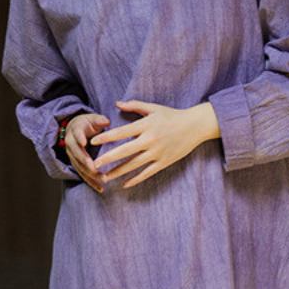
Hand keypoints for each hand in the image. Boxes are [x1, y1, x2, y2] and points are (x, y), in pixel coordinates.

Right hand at [64, 112, 110, 192]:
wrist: (74, 129)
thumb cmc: (87, 123)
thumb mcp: (93, 118)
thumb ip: (99, 120)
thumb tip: (106, 122)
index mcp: (75, 131)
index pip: (76, 134)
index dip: (79, 138)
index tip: (84, 142)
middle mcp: (71, 144)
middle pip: (78, 155)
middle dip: (87, 163)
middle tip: (96, 169)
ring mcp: (72, 156)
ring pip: (80, 167)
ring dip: (91, 175)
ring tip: (104, 180)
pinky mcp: (76, 164)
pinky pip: (83, 174)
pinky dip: (91, 182)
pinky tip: (101, 189)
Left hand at [89, 100, 219, 188]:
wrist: (195, 126)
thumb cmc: (172, 115)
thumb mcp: (153, 108)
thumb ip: (134, 106)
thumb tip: (117, 104)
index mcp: (146, 125)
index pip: (121, 132)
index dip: (106, 137)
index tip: (93, 141)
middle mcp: (150, 139)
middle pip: (125, 151)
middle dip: (108, 158)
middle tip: (94, 164)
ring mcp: (157, 152)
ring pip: (134, 164)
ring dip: (118, 172)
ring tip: (105, 177)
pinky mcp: (164, 162)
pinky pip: (147, 173)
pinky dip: (135, 179)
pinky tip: (124, 184)